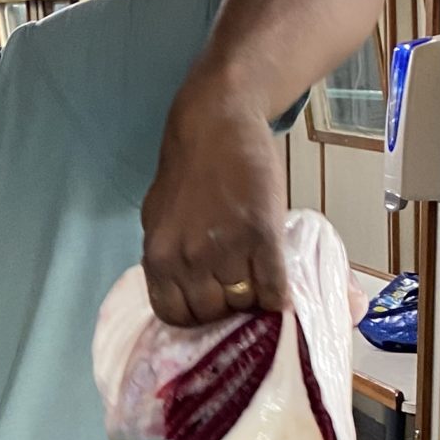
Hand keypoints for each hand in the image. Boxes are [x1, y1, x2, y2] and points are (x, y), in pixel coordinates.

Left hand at [141, 77, 291, 328]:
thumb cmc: (187, 170)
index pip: (175, 317)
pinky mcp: (261, 234)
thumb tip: (181, 292)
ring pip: (244, 303)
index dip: (196, 316)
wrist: (216, 122)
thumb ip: (167, 258)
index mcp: (157, 258)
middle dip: (227, 307)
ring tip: (259, 281)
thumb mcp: (158, 219)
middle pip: (213, 313)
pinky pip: (273, 287)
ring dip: (254, 298)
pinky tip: (282, 291)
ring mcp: (225, 249)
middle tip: (239, 290)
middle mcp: (188, 259)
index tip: (211, 305)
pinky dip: (280, 296)